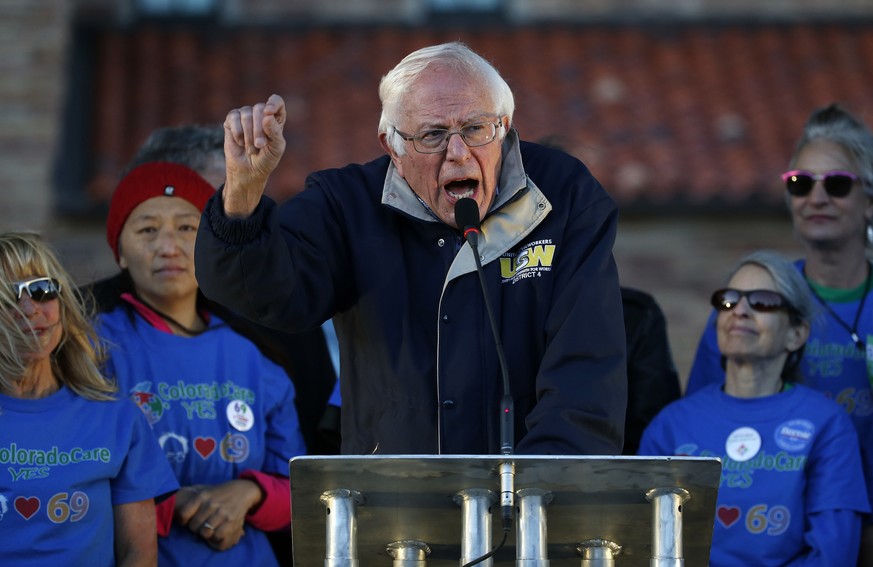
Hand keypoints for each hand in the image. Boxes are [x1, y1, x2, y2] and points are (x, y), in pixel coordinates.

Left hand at [174, 480, 263, 550]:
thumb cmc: (220, 492)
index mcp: (202, 496)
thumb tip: (176, 495)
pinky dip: (216, 537)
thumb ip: (191, 492)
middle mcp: (211, 504)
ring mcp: (222, 513)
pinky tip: (218, 531)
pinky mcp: (231, 521)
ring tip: (210, 528)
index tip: (188, 520)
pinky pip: (217, 536)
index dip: (184, 520)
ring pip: (205, 533)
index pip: (183, 514)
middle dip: (196, 528)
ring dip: (206, 533)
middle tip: (201, 525)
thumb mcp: (205, 489)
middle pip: (194, 526)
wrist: (243, 491)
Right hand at [222, 94, 286, 217]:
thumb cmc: (266, 159)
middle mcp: (260, 113)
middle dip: (259, 129)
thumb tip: (266, 114)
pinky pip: (233, 117)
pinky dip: (238, 133)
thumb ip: (274, 131)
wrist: (249, 171)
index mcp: (275, 118)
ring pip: (246, 114)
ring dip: (249, 135)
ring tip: (251, 149)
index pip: (276, 101)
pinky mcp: (231, 120)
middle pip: (260, 108)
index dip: (273, 104)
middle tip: (260, 145)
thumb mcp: (276, 148)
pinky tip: (240, 143)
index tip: (269, 113)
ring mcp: (245, 115)